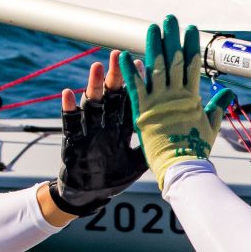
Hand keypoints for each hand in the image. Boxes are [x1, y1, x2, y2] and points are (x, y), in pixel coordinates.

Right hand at [49, 52, 146, 215]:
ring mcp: (89, 131)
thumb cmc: (114, 179)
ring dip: (93, 85)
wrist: (90, 197)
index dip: (136, 84)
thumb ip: (155, 145)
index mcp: (123, 128)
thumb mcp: (139, 162)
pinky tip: (69, 93)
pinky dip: (69, 109)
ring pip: (92, 103)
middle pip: (112, 95)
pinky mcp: (74, 142)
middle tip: (118, 54)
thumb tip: (181, 134)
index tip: (143, 63)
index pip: (131, 101)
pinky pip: (70, 123)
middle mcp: (106, 124)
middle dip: (115, 76)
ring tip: (96, 67)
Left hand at [124, 15, 218, 184]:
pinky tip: (124, 55)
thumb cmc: (196, 149)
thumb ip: (217, 106)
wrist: (182, 167)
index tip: (191, 29)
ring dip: (153, 47)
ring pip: (155, 68)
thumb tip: (228, 92)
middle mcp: (175, 95)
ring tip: (151, 27)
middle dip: (172, 38)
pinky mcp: (143, 112)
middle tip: (170, 19)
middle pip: (174, 60)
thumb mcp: (210, 125)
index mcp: (191, 97)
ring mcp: (159, 102)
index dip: (191, 46)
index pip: (192, 65)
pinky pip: (135, 87)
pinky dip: (130, 71)